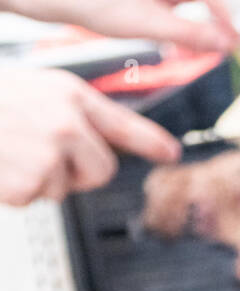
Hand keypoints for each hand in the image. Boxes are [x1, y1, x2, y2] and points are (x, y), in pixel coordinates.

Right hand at [0, 69, 179, 205]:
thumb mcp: (38, 91)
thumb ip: (76, 114)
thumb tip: (106, 143)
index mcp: (70, 95)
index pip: (122, 124)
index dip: (150, 142)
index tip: (171, 153)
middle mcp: (67, 124)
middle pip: (102, 172)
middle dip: (78, 172)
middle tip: (43, 152)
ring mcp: (50, 155)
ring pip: (65, 189)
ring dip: (39, 179)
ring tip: (12, 150)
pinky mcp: (30, 182)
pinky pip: (34, 199)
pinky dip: (15, 189)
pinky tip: (1, 163)